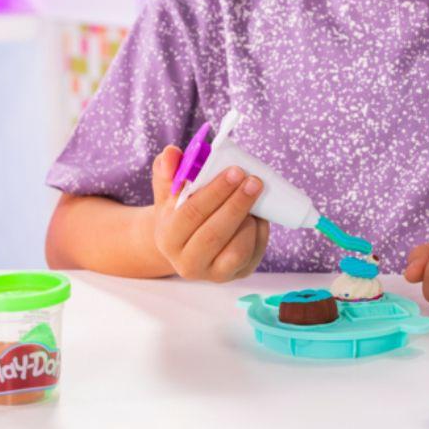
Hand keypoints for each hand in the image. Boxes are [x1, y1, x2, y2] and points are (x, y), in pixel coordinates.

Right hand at [150, 145, 269, 281]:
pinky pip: (253, 254)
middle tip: (253, 180)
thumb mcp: (169, 190)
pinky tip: (259, 214)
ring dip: (249, 220)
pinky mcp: (237, 275)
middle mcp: (187, 263)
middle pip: (214, 234)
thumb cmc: (180, 210)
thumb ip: (167, 170)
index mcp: (168, 239)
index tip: (235, 171)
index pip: (191, 214)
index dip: (215, 192)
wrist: (187, 243)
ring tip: (255, 196)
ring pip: (236, 250)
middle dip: (237, 204)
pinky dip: (260, 232)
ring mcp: (213, 274)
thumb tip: (171, 153)